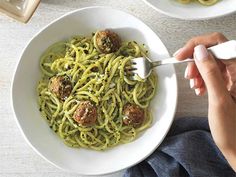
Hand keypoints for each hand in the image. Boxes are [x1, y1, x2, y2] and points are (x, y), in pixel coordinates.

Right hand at [174, 32, 235, 170]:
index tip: (181, 55)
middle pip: (212, 52)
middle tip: (188, 75)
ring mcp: (232, 76)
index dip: (197, 45)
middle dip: (196, 61)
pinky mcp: (226, 83)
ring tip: (195, 85)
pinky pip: (210, 73)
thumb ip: (210, 73)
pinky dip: (201, 78)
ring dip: (197, 71)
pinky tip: (199, 88)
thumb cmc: (232, 129)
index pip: (218, 44)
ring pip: (209, 62)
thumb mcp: (219, 99)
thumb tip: (199, 51)